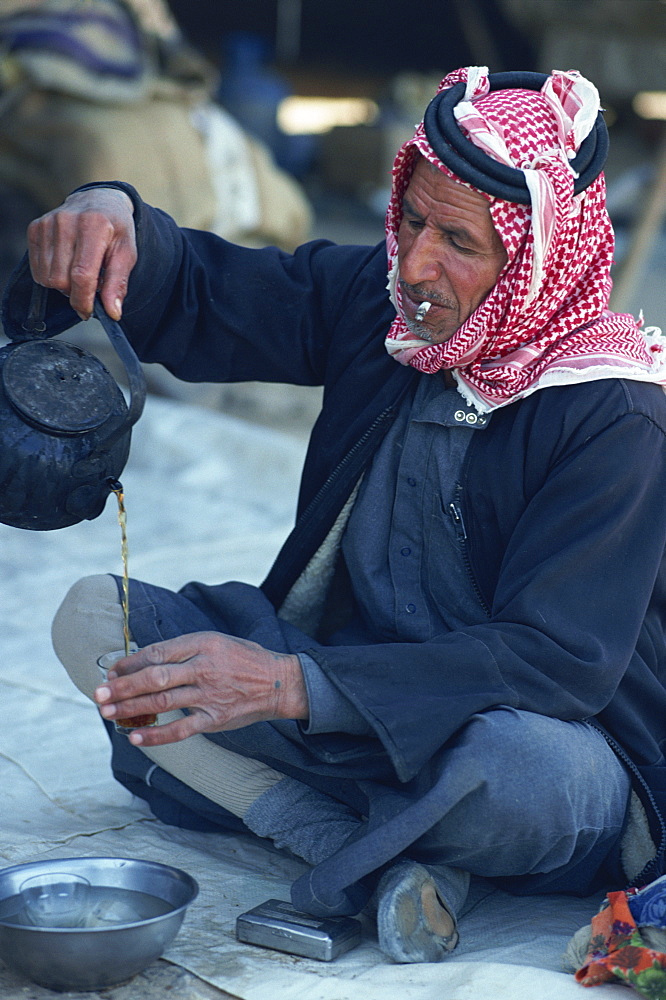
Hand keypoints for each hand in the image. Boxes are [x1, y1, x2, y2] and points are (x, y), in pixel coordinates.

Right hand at [27, 187, 136, 321]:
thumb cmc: (116, 230)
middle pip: (61, 279)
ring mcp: (48, 223)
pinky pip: (37, 269)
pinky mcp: (35, 228)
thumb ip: (118, 284)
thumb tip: (112, 313)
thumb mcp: (127, 254)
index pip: (82, 275)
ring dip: (63, 285)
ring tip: (78, 273)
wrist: (99, 201)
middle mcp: (67, 221)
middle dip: (75, 292)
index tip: (88, 312)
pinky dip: (51, 276)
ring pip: (47, 277)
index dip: (83, 300)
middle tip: (89, 285)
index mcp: (94, 226)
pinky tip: (65, 266)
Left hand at [93, 631, 308, 746]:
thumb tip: (147, 660)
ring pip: (162, 703)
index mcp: (203, 643)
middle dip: (123, 687)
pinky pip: (181, 729)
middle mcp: (204, 668)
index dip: (130, 662)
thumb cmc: (245, 660)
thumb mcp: (217, 641)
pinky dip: (156, 735)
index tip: (112, 671)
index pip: (158, 652)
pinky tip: (136, 738)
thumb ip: (186, 649)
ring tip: (108, 714)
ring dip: (131, 709)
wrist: (279, 683)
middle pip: (155, 678)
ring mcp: (209, 695)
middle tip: (99, 695)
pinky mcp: (215, 719)